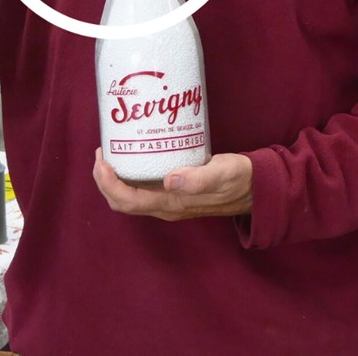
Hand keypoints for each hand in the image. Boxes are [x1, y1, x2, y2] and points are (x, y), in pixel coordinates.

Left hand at [92, 148, 252, 220]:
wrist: (255, 189)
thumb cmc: (239, 179)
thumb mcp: (222, 174)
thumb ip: (199, 179)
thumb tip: (170, 181)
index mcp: (172, 204)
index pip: (129, 200)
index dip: (109, 184)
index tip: (102, 159)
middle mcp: (165, 206)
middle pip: (123, 201)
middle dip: (105, 180)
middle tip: (102, 152)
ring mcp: (168, 201)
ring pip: (130, 196)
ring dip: (114, 178)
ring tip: (111, 151)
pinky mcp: (173, 192)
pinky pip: (141, 188)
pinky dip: (129, 175)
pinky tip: (132, 154)